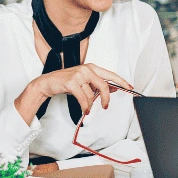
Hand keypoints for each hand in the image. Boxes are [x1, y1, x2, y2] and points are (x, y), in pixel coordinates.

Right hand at [16, 63, 130, 123]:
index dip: (121, 81)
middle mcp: (86, 69)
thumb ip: (97, 84)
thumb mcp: (84, 81)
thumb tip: (114, 89)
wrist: (48, 82)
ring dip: (90, 104)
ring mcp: (78, 75)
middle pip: (104, 85)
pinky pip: (83, 98)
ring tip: (87, 108)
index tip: (130, 87)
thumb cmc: (67, 82)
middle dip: (106, 98)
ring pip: (92, 94)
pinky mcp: (71, 82)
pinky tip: (85, 110)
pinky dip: (85, 106)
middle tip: (105, 106)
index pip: (110, 74)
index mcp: (92, 67)